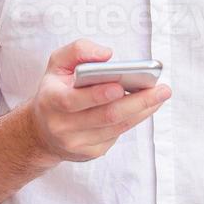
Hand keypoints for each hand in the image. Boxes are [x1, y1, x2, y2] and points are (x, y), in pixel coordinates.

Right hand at [27, 38, 171, 162]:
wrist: (41, 131)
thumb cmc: (55, 89)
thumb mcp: (57, 64)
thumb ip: (78, 50)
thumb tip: (107, 55)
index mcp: (51, 100)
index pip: (74, 100)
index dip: (98, 94)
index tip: (121, 86)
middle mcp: (62, 126)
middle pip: (106, 116)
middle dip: (137, 102)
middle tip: (162, 90)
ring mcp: (76, 143)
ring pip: (116, 127)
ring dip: (142, 111)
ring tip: (160, 96)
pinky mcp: (90, 153)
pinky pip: (116, 135)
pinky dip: (133, 119)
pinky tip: (145, 107)